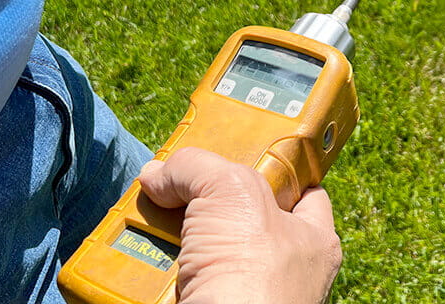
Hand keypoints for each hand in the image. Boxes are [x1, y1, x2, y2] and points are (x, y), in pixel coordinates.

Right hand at [138, 148, 341, 303]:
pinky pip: (169, 283)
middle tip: (176, 186)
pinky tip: (132, 251)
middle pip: (240, 220)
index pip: (302, 192)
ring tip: (144, 214)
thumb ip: (200, 167)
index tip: (241, 154)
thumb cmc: (251, 277)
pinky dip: (147, 268)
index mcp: (312, 241)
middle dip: (204, 203)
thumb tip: (159, 175)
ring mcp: (242, 297)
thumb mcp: (232, 191)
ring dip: (169, 235)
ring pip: (200, 252)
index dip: (273, 170)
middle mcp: (283, 272)